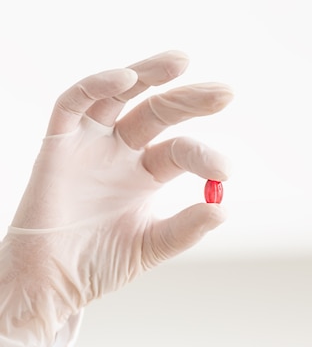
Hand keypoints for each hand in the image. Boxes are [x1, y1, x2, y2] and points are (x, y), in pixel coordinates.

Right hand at [0, 51, 231, 346]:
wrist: (49, 285)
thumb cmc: (98, 264)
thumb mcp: (151, 246)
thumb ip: (185, 229)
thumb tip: (225, 210)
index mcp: (147, 173)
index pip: (180, 150)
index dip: (203, 155)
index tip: (226, 171)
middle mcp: (122, 152)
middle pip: (160, 112)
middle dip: (191, 99)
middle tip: (226, 93)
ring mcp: (91, 144)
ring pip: (121, 95)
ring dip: (149, 73)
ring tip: (181, 61)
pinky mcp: (58, 144)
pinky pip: (74, 104)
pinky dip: (98, 86)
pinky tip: (127, 78)